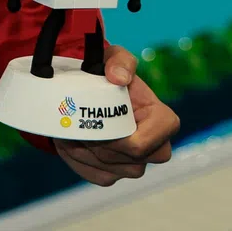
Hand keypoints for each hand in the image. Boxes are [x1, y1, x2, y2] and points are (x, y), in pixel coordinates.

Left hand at [54, 44, 179, 185]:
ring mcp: (135, 165)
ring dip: (83, 150)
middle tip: (74, 122)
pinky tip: (70, 140)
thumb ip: (120, 61)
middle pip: (126, 160)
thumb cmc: (109, 73)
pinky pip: (96, 175)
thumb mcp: (114, 57)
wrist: (92, 89)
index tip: (96, 118)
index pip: (142, 144)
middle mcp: (155, 148)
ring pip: (109, 168)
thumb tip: (118, 77)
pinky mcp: (115, 174)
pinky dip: (78, 159)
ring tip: (69, 127)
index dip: (117, 138)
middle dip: (97, 142)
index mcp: (162, 121)